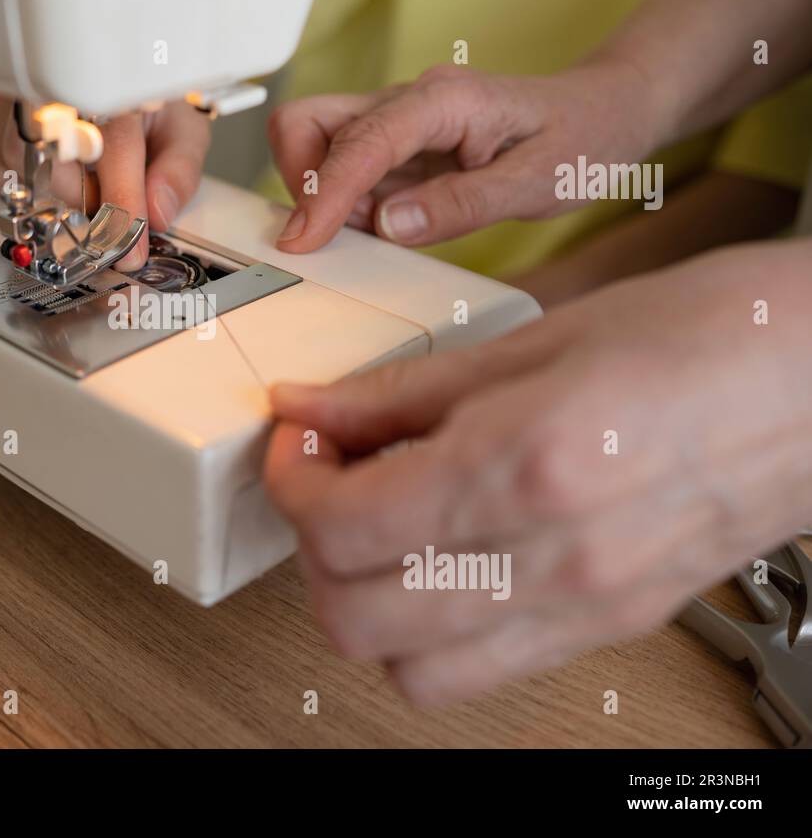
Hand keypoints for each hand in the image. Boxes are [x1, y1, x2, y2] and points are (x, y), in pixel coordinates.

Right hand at [0, 96, 210, 269]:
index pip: (113, 149)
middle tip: (100, 200)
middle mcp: (51, 82)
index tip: (129, 251)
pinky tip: (22, 168)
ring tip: (67, 176)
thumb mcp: (180, 129)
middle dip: (81, 200)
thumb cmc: (144, 101)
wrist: (114, 66)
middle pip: (48, 165)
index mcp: (110, 84)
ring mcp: (8, 91)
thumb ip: (176, 172)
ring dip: (35, 188)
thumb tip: (155, 214)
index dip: (122, 208)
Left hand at [263, 239, 811, 703]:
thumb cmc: (712, 334)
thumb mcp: (538, 336)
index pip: (346, 528)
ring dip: (363, 603)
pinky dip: (427, 633)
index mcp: (528, 464)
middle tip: (325, 479)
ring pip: (409, 671)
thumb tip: (315, 409)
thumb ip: (407, 390)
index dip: (292, 484)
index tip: (296, 442)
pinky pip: (482, 671)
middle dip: (312, 548)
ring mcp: (587, 607)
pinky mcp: (609, 628)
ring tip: (376, 525)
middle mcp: (555, 557)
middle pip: (357, 619)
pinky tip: (439, 559)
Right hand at [267, 59, 666, 252]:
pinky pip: (347, 171)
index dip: (322, 194)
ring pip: (317, 146)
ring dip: (325, 198)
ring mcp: (398, 121)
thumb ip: (462, 205)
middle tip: (334, 234)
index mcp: (444, 99)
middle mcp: (409, 101)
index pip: (358, 142)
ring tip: (375, 234)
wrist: (610, 112)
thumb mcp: (540, 182)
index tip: (302, 241)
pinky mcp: (398, 146)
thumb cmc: (585, 138)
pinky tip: (387, 226)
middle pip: (308, 123)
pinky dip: (347, 205)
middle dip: (302, 181)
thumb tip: (387, 225)